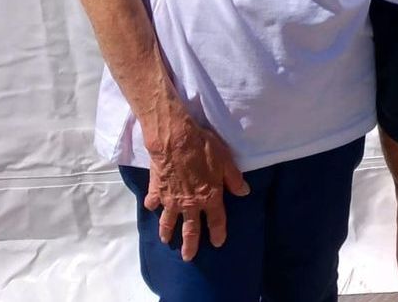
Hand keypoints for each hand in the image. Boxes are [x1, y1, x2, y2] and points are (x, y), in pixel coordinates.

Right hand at [144, 117, 249, 260]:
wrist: (175, 139)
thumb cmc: (203, 148)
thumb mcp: (225, 161)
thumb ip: (234, 179)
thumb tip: (245, 192)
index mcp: (209, 197)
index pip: (216, 220)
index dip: (218, 233)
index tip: (217, 243)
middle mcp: (189, 204)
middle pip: (190, 229)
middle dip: (190, 245)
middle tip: (188, 257)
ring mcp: (171, 200)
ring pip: (168, 222)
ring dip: (167, 232)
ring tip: (166, 240)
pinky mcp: (156, 191)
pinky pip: (153, 202)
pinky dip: (152, 206)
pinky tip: (152, 208)